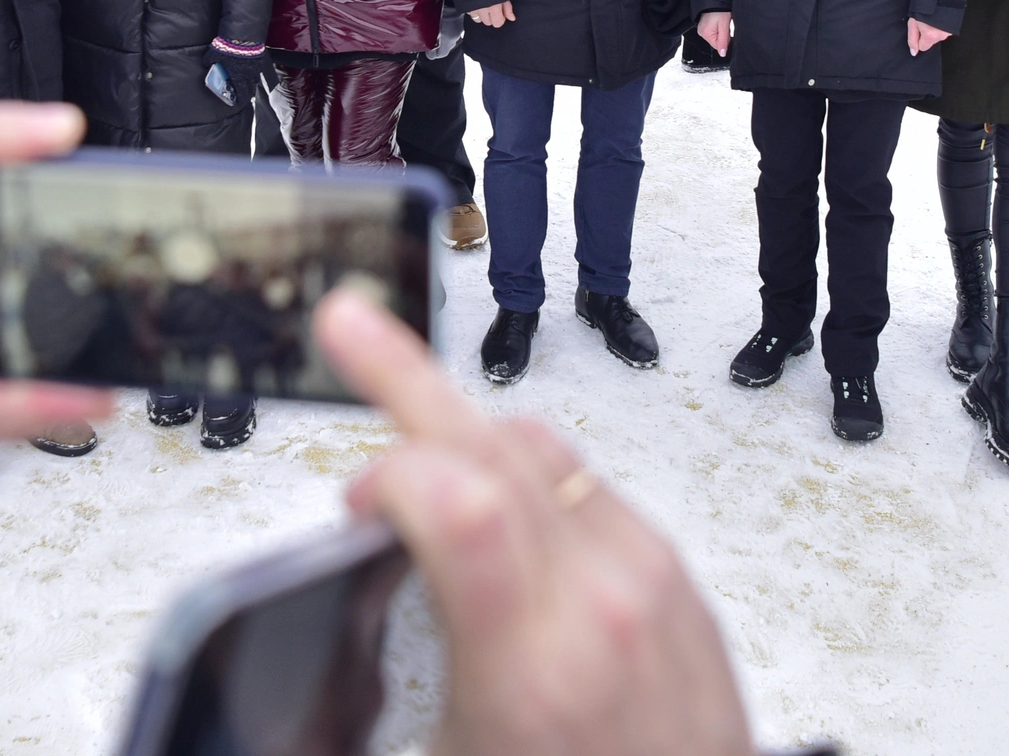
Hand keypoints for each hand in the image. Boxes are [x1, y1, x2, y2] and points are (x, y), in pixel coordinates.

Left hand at [208, 38, 273, 104]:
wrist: (241, 35)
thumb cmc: (227, 47)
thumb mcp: (214, 55)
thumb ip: (210, 61)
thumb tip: (206, 63)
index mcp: (237, 76)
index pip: (242, 92)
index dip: (241, 99)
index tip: (239, 102)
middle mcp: (248, 74)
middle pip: (250, 88)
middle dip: (247, 92)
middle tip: (244, 94)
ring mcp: (255, 67)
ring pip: (255, 79)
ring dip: (250, 82)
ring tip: (246, 82)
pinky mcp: (259, 58)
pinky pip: (258, 69)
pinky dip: (254, 71)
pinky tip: (250, 69)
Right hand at [314, 290, 753, 755]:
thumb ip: (387, 682)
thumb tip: (330, 636)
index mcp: (536, 670)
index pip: (460, 498)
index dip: (386, 473)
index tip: (352, 502)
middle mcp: (604, 606)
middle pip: (498, 442)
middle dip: (407, 375)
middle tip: (349, 327)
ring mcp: (651, 584)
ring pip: (545, 452)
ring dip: (467, 431)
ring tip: (408, 428)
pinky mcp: (678, 583)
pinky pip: (589, 491)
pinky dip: (525, 478)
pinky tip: (490, 506)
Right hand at [468, 2, 515, 27]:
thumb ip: (508, 8)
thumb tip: (512, 19)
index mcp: (494, 7)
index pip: (498, 23)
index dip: (500, 18)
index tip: (501, 12)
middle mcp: (482, 10)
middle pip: (488, 22)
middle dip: (491, 17)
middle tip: (492, 8)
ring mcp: (472, 8)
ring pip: (477, 20)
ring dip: (481, 15)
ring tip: (483, 6)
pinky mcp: (465, 5)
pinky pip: (470, 14)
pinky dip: (473, 11)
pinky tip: (476, 4)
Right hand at [696, 11, 732, 55]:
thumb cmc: (720, 10)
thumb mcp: (724, 26)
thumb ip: (723, 41)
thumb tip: (722, 54)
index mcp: (705, 34)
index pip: (718, 46)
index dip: (725, 40)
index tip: (727, 31)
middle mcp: (701, 32)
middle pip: (716, 41)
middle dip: (723, 35)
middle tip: (724, 25)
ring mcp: (702, 28)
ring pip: (715, 36)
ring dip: (721, 31)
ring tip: (721, 22)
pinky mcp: (704, 25)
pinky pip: (713, 31)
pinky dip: (718, 27)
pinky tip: (719, 21)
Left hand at [907, 18, 951, 55]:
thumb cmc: (924, 7)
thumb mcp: (913, 23)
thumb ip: (912, 39)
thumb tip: (914, 52)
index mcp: (930, 36)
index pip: (923, 47)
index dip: (919, 38)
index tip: (918, 29)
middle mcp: (942, 36)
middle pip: (931, 40)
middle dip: (927, 33)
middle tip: (925, 21)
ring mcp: (949, 31)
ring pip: (939, 35)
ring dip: (935, 28)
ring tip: (932, 17)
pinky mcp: (954, 26)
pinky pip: (945, 29)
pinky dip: (942, 25)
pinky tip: (939, 16)